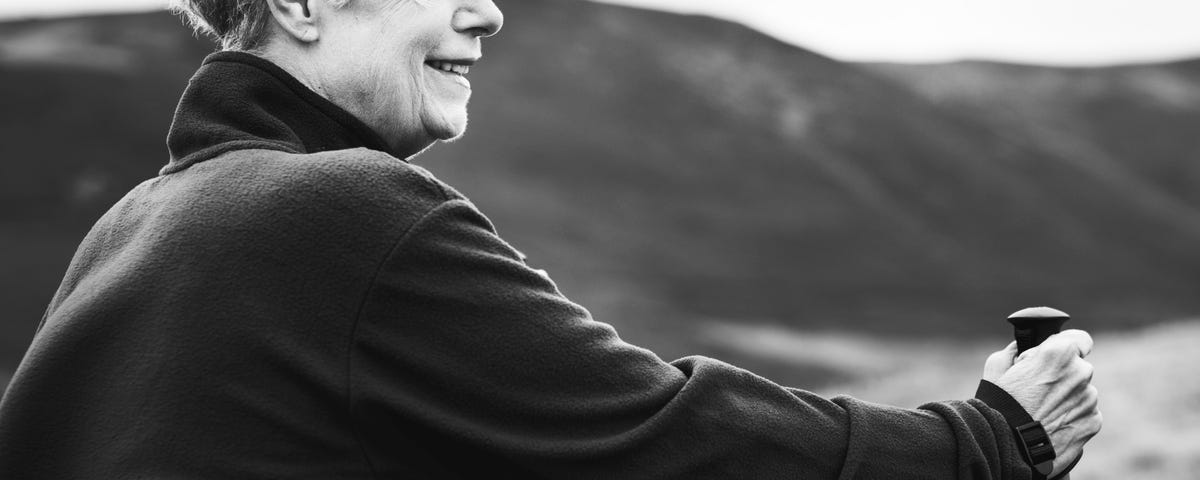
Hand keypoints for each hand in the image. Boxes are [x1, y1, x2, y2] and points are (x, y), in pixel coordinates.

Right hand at [982, 330, 1101, 476]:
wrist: (1009, 446)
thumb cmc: (999, 403)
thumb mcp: (998, 366)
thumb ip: (1016, 350)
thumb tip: (1022, 348)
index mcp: (1059, 353)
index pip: (1081, 339)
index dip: (1069, 346)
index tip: (1059, 356)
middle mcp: (1081, 373)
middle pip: (1079, 368)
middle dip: (1063, 375)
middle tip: (1040, 390)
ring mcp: (1090, 398)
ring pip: (1082, 392)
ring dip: (1067, 397)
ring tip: (1043, 412)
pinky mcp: (1093, 421)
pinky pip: (1085, 413)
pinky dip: (1072, 417)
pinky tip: (1052, 424)